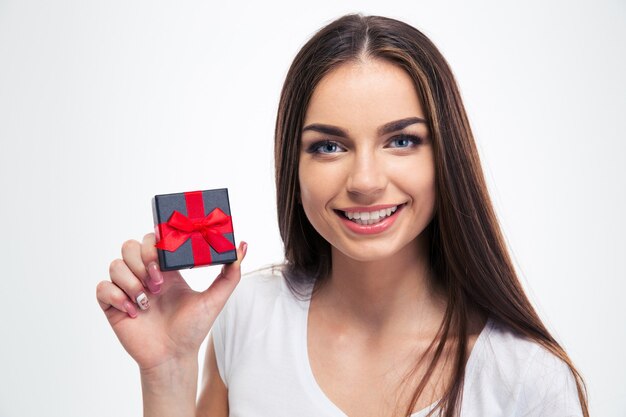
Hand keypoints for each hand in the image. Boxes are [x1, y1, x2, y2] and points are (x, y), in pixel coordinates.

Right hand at [96, 233, 246, 371]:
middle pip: (130, 246)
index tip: (166, 253)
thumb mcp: (216, 298)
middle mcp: (145, 275)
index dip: (155, 240)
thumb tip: (243, 246)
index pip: (152, 238)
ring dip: (131, 280)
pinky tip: (134, 311)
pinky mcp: (113, 305)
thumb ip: (231, 273)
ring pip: (115, 264)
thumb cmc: (193, 328)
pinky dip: (117, 296)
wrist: (173, 356)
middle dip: (143, 260)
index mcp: (166, 269)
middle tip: (158, 282)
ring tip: (147, 301)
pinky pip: (103, 287)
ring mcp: (128, 289)